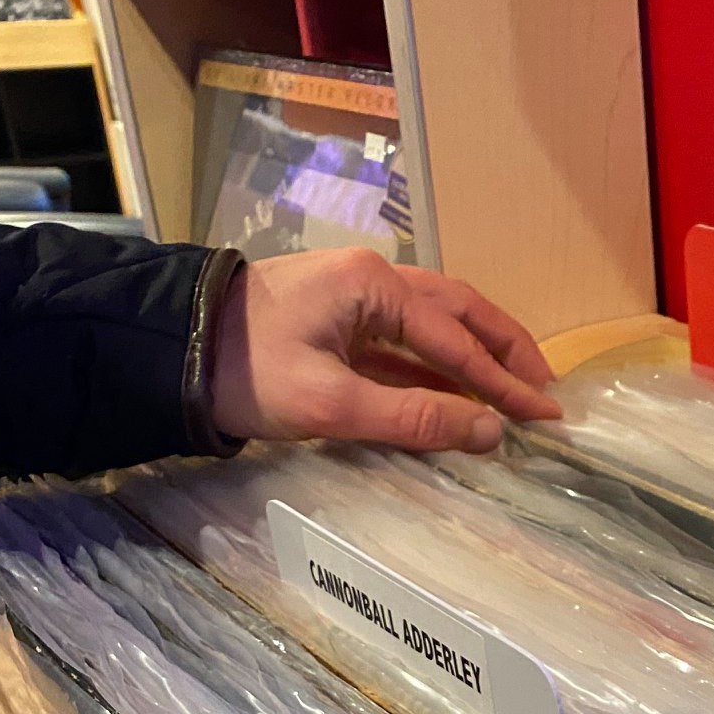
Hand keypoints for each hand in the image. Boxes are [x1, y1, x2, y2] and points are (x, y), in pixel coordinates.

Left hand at [209, 248, 562, 452]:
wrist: (166, 352)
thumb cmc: (245, 372)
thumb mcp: (332, 403)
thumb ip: (415, 417)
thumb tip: (490, 434)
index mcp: (373, 286)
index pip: (457, 341)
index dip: (505, 384)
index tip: (546, 416)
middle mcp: (374, 279)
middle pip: (461, 312)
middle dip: (507, 352)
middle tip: (547, 392)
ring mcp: (357, 297)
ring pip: (438, 323)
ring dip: (479, 356)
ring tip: (516, 390)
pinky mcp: (341, 321)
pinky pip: (409, 342)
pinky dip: (443, 367)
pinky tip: (462, 396)